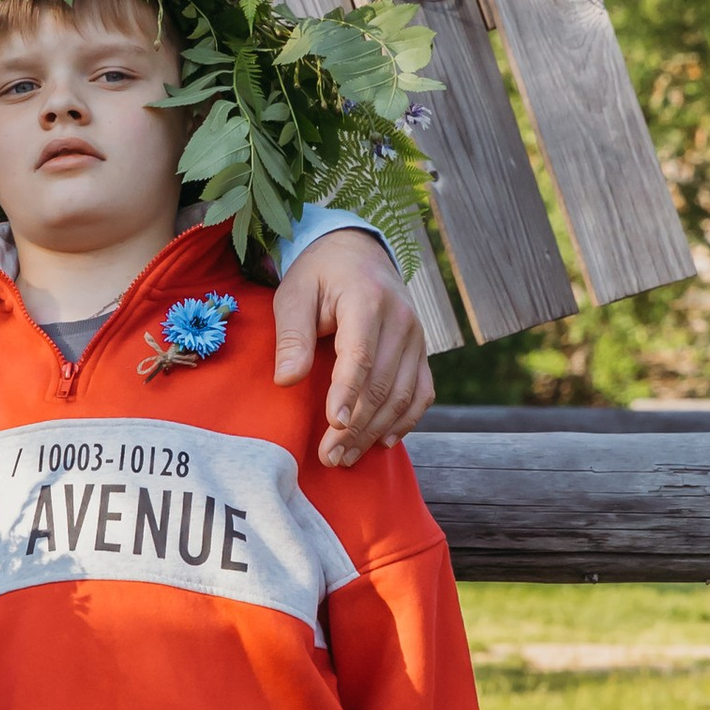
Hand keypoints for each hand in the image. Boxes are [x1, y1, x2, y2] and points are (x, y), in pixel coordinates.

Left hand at [270, 229, 432, 467]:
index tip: (334, 424)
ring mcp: (416, 337)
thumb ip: (292, 336)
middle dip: (356, 425)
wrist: (357, 252)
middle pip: (381, 383)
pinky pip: (422, 392)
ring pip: (402, 394)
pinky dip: (406, 420)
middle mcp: (401, 320)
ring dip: (375, 431)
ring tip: (346, 457)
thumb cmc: (318, 275)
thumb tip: (287, 380)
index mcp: (367, 301)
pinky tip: (382, 441)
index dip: (348, 393)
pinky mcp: (421, 350)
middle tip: (330, 457)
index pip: (360, 355)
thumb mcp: (294, 294)